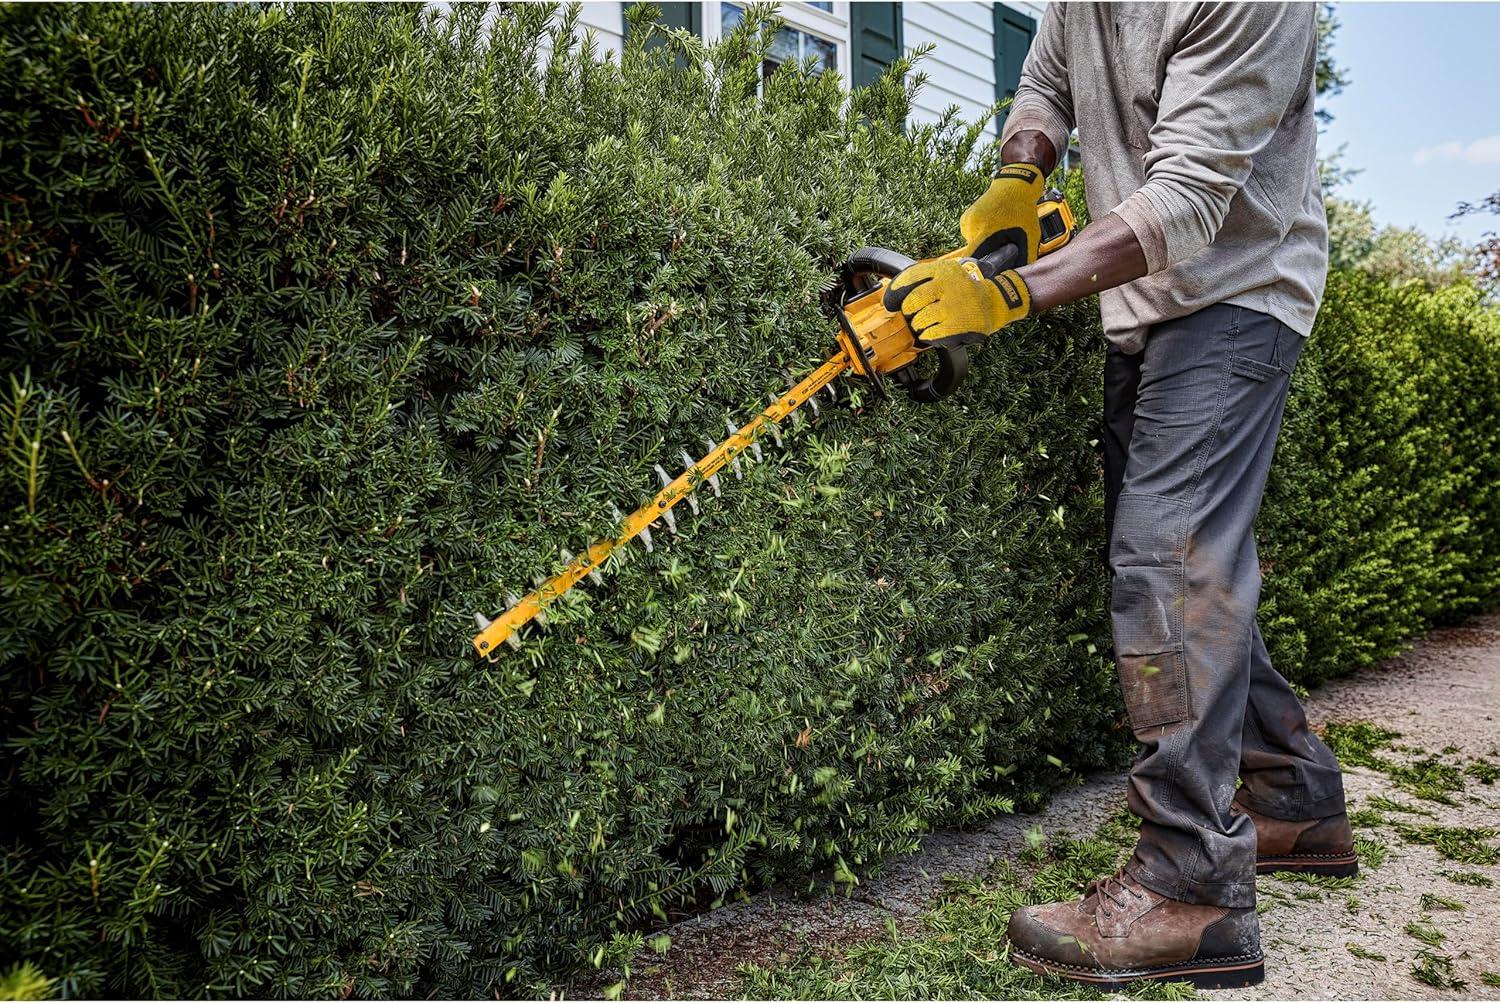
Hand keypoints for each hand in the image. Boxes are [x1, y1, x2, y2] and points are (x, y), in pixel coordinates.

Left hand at [881, 258, 1032, 347]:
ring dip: (919, 325)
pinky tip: (933, 332)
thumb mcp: (949, 274)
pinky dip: (928, 335)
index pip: (911, 277)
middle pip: (912, 301)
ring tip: (926, 323)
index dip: (896, 290)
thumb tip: (894, 294)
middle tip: (913, 313)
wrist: (997, 301)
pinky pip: (931, 334)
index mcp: (944, 270)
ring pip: (920, 320)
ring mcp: (954, 305)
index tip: (890, 300)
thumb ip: (925, 279)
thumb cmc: (965, 290)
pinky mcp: (958, 324)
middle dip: (909, 310)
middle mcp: (949, 285)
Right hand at [949, 163, 1045, 263]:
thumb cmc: (1023, 209)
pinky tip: (992, 226)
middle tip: (1002, 247)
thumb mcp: (1029, 235)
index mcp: (985, 232)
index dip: (979, 270)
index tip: (986, 273)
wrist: (1015, 185)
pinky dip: (980, 235)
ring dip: (985, 244)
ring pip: (973, 244)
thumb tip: (1019, 275)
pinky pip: (971, 235)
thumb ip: (1025, 257)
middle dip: (987, 254)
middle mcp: (972, 227)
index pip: (973, 261)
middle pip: (976, 253)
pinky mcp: (965, 218)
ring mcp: (967, 222)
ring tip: (999, 232)